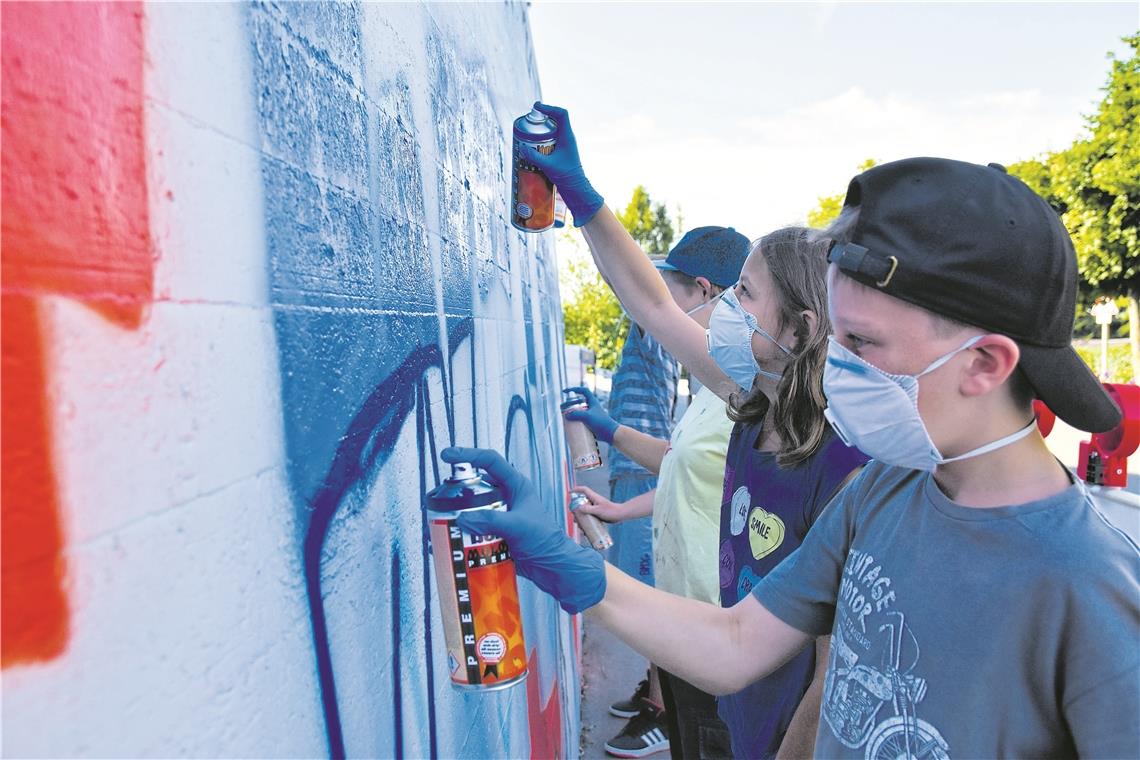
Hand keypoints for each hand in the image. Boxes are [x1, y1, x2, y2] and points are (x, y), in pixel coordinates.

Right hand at [441, 446, 605, 613]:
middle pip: (476, 486)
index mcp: (515, 485)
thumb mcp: (517, 526)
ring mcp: (500, 516)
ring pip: (473, 509)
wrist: (554, 568)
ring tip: (441, 524)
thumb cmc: (545, 541)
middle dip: (457, 492)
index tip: (447, 456)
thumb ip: (490, 520)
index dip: (468, 454)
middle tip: (439, 500)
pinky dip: (463, 534)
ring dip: (458, 515)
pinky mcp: (495, 534)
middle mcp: (506, 497)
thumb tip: (462, 518)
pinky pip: (474, 530)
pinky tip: (452, 542)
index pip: (489, 461)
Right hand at [525, 102, 604, 225]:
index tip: (537, 107)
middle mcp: (568, 137)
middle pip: (556, 120)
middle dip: (543, 118)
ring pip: (554, 130)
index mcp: (568, 136)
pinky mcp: (563, 151)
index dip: (549, 108)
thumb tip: (521, 148)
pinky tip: (534, 146)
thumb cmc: (566, 176)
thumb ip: (534, 156)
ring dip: (543, 129)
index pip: (561, 114)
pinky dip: (544, 139)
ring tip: (530, 132)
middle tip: (530, 120)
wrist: (576, 188)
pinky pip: (553, 139)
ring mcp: (566, 144)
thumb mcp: (547, 165)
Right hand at [563, 385, 618, 443]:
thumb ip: (576, 414)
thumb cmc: (601, 423)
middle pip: (577, 401)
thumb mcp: (587, 417)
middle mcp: (591, 407)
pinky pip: (580, 420)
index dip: (574, 389)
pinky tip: (570, 426)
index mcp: (592, 401)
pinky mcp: (590, 423)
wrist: (610, 434)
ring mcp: (590, 415)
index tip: (565, 392)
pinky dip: (574, 421)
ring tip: (566, 418)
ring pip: (578, 412)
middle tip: (564, 409)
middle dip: (569, 403)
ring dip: (571, 413)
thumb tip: (566, 415)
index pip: (583, 391)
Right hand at [571, 486, 626, 522]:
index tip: (570, 493)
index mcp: (594, 497)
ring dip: (581, 517)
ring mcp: (595, 507)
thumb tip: (578, 508)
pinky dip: (586, 521)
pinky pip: (589, 516)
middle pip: (581, 502)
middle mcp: (593, 501)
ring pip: (585, 511)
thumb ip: (588, 509)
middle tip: (574, 517)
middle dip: (576, 509)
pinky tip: (586, 529)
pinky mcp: (597, 513)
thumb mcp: (598, 510)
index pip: (583, 490)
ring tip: (580, 526)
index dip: (576, 489)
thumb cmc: (610, 511)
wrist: (620, 515)